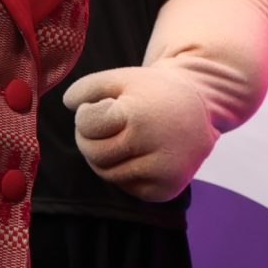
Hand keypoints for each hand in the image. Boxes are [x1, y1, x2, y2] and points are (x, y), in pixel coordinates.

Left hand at [65, 64, 214, 202]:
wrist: (200, 109)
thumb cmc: (152, 92)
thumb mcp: (120, 78)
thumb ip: (87, 87)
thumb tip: (67, 104)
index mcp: (137, 116)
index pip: (87, 126)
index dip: (86, 115)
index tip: (98, 108)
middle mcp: (152, 146)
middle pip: (94, 154)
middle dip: (89, 139)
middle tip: (102, 127)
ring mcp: (162, 171)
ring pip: (108, 174)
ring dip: (104, 158)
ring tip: (120, 138)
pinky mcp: (166, 189)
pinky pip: (127, 187)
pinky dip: (124, 172)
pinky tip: (137, 154)